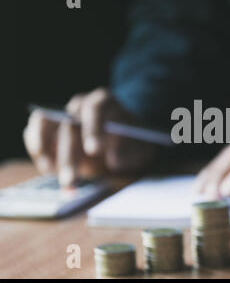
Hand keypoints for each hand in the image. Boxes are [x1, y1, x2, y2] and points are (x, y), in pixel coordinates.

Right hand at [23, 87, 154, 185]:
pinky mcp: (49, 128)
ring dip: (44, 149)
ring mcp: (62, 114)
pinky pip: (34, 132)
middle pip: (69, 124)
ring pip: (43, 123)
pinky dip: (37, 151)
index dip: (93, 129)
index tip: (94, 151)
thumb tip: (114, 159)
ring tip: (51, 173)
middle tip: (70, 180)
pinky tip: (47, 169)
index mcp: (106, 102)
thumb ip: (132, 153)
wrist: (122, 137)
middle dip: (68, 154)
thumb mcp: (142, 148)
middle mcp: (81, 105)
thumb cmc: (134, 142)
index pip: (96, 109)